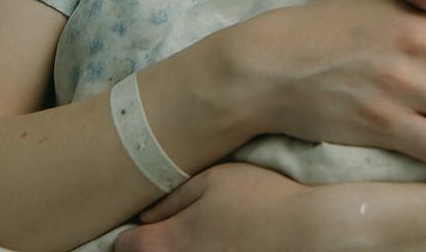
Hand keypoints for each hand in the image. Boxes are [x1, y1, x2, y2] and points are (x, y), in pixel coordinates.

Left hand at [113, 163, 314, 251]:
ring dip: (173, 251)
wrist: (301, 230)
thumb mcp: (212, 180)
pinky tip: (216, 242)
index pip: (124, 245)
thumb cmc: (256, 198)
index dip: (126, 232)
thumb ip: (172, 199)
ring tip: (199, 234)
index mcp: (168, 242)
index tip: (138, 223)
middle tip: (163, 229)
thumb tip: (146, 216)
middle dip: (147, 246)